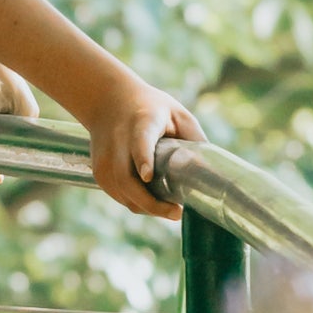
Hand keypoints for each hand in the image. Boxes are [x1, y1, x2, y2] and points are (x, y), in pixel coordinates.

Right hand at [79, 77, 201, 221]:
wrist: (107, 99)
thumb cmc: (150, 107)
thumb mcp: (176, 112)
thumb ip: (192, 137)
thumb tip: (214, 170)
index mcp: (141, 122)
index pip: (139, 142)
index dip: (143, 159)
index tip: (148, 175)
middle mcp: (117, 141)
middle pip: (126, 178)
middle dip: (150, 202)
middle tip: (177, 212)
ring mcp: (104, 159)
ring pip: (123, 194)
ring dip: (147, 208)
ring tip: (171, 210)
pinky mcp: (98, 172)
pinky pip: (119, 196)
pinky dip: (137, 204)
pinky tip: (154, 204)